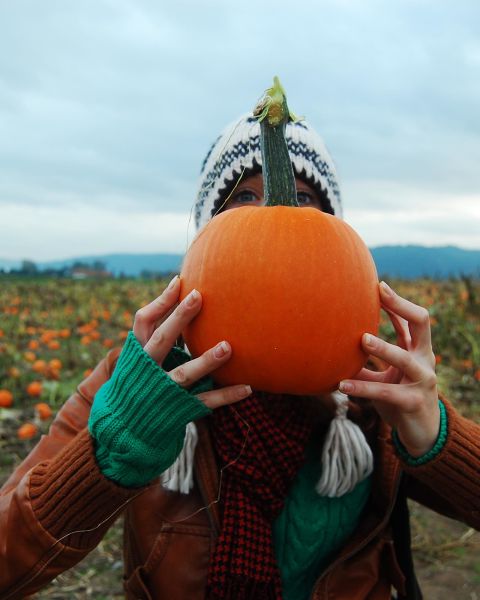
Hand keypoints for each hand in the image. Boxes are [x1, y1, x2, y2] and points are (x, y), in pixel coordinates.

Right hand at [133, 275, 250, 408]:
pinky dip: (226, 396)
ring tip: (227, 347)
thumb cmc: (137, 383)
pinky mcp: (178, 410)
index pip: (143, 322)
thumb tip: (178, 295)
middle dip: (178, 319)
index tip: (179, 282)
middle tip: (198, 296)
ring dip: (205, 361)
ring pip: (183, 374)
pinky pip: (204, 402)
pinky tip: (247, 387)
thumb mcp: (138, 359)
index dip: (160, 302)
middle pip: (161, 341)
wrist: (123, 429)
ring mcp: (162, 391)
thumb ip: (156, 335)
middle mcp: (146, 371)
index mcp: (136, 354)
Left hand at [339, 281, 439, 456]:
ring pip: (404, 358)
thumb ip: (370, 360)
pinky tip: (341, 385)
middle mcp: (424, 360)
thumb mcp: (387, 375)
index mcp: (419, 350)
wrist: (422, 433)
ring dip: (383, 347)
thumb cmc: (401, 397)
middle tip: (379, 293)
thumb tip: (336, 345)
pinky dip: (361, 387)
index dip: (397, 302)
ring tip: (362, 339)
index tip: (378, 285)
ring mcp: (422, 380)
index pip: (412, 319)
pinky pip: (385, 391)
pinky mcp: (412, 402)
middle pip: (421, 323)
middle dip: (401, 306)